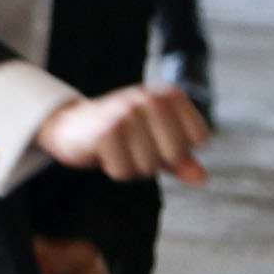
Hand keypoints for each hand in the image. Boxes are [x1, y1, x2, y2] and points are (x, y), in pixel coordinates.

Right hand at [34, 85, 210, 184]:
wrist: (71, 125)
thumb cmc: (123, 134)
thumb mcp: (157, 141)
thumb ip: (182, 159)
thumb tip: (201, 178)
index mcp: (169, 94)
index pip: (198, 138)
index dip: (180, 150)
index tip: (158, 140)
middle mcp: (150, 97)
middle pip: (175, 154)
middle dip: (155, 161)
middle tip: (135, 147)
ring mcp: (127, 112)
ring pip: (149, 165)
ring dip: (133, 167)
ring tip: (119, 149)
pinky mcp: (106, 130)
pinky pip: (123, 171)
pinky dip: (115, 170)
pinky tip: (105, 153)